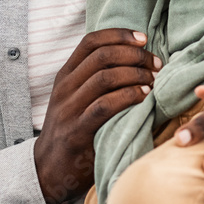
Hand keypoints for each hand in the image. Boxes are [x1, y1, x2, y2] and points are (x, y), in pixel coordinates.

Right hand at [34, 29, 161, 203]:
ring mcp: (69, 109)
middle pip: (102, 56)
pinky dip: (128, 96)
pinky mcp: (77, 131)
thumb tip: (136, 57)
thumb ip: (95, 78)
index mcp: (66, 74)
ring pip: (104, 77)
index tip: (144, 38)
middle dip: (135, 55)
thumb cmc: (72, 128)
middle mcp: (65, 87)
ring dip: (135, 74)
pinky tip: (143, 97)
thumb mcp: (75, 97)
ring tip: (153, 79)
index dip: (119, 35)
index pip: (91, 41)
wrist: (48, 168)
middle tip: (156, 63)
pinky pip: (105, 106)